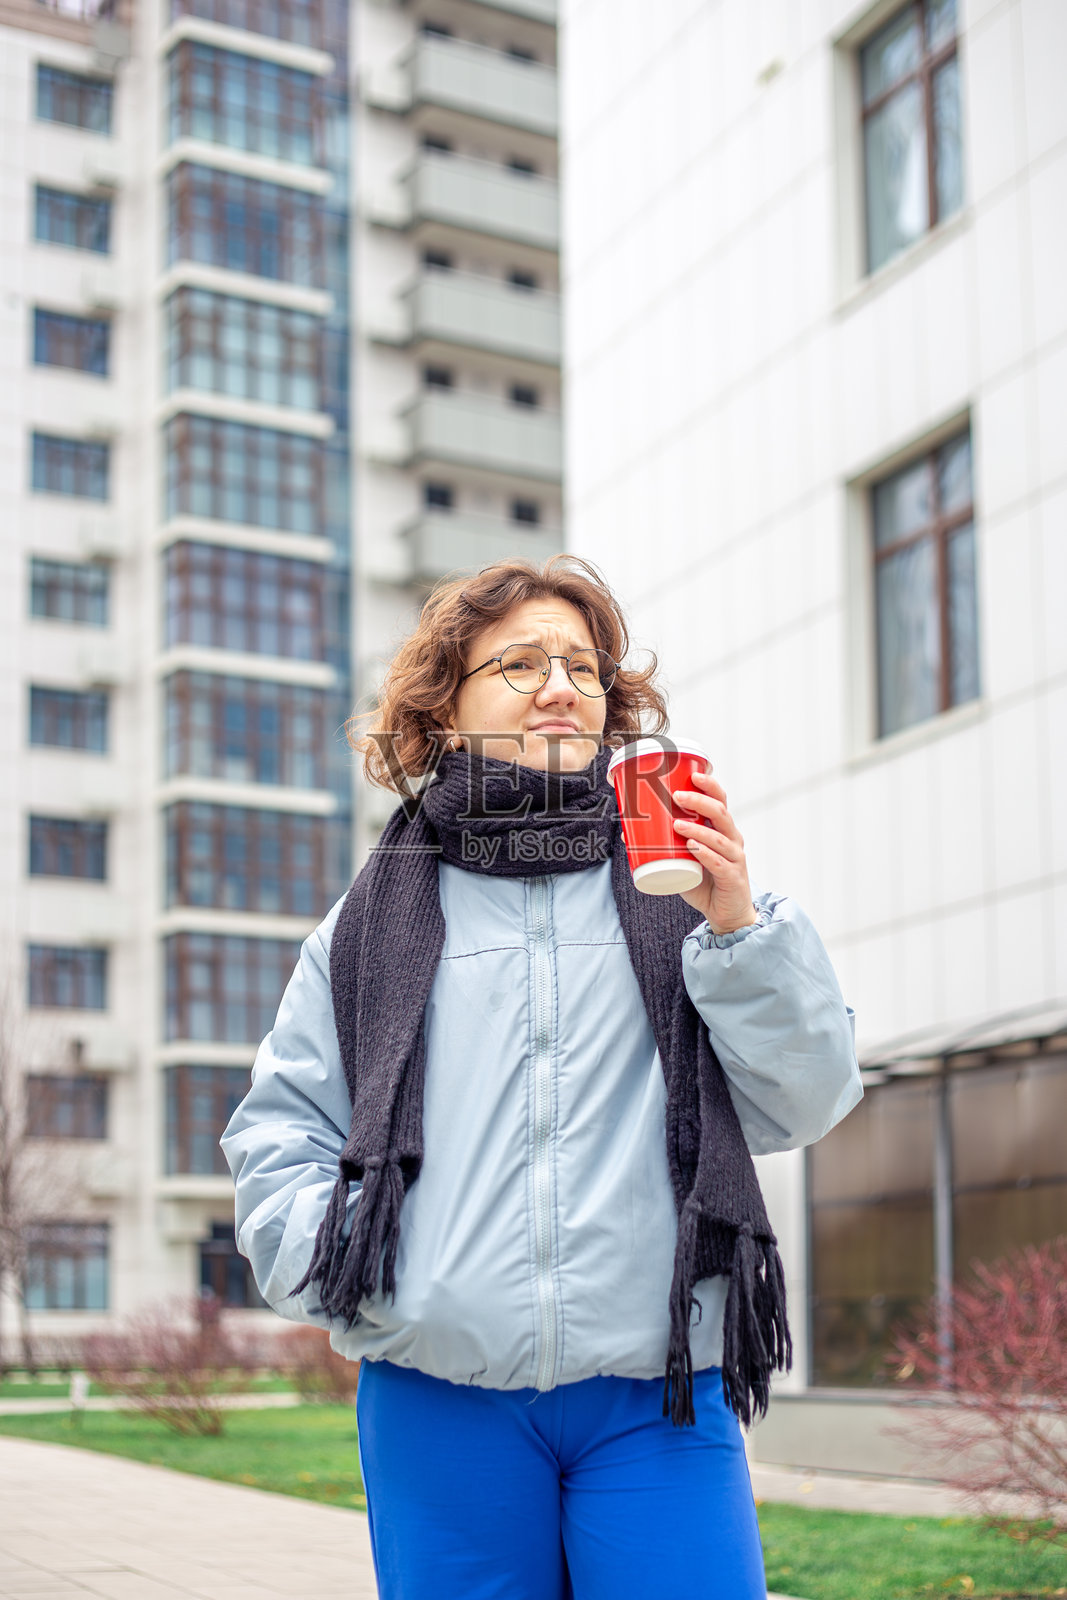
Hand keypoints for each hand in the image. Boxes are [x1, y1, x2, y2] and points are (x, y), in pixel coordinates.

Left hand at [671, 768, 757, 935]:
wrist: (726, 914)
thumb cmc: (704, 881)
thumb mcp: (684, 859)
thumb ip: (663, 845)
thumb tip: (627, 833)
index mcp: (722, 829)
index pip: (720, 800)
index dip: (709, 785)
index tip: (693, 773)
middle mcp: (732, 839)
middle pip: (721, 811)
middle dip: (699, 800)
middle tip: (676, 796)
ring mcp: (735, 858)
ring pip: (719, 837)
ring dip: (697, 828)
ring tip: (676, 824)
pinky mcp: (733, 878)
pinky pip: (719, 863)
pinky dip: (705, 853)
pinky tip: (692, 847)